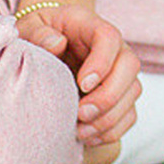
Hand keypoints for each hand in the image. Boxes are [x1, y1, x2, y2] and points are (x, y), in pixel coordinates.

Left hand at [16, 4, 140, 144]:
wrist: (44, 48)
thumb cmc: (37, 35)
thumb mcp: (30, 27)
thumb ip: (39, 33)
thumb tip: (56, 44)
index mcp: (90, 27)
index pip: (109, 38)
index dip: (102, 62)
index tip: (83, 84)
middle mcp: (113, 48)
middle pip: (130, 66)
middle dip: (109, 95)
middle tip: (81, 113)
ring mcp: (119, 72)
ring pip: (133, 92)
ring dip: (109, 117)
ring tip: (79, 130)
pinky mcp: (119, 95)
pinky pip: (129, 115)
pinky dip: (111, 130)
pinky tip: (87, 136)